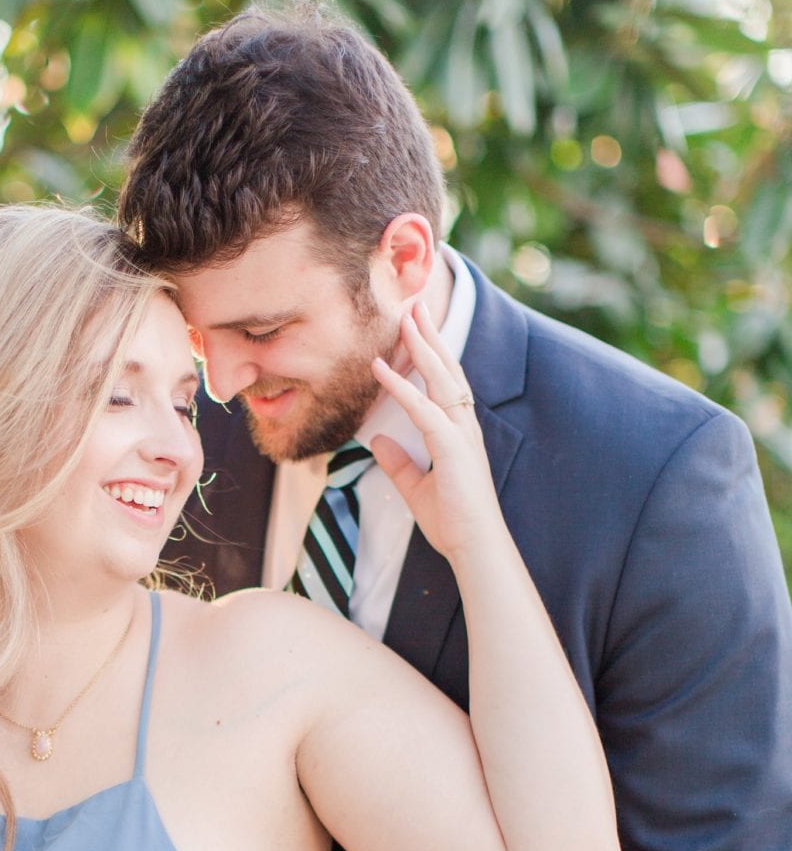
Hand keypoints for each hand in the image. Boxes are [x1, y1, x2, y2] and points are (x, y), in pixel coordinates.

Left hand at [369, 302, 502, 562]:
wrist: (475, 547)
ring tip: (405, 318)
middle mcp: (463, 425)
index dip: (430, 353)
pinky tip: (380, 368)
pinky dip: (401, 387)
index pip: (444, 382)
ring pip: (441, 379)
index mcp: (457, 432)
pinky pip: (423, 409)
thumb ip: (397, 462)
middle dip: (430, 335)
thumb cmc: (452, 521)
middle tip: (414, 303)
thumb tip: (375, 439)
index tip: (414, 327)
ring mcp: (461, 434)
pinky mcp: (452, 448)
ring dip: (420, 346)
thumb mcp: (414, 487)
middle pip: (447, 369)